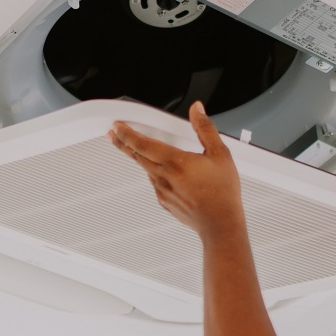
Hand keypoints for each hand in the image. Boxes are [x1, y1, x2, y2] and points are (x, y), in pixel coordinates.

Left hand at [108, 101, 243, 236]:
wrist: (220, 224)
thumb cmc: (221, 194)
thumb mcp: (220, 154)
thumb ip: (205, 129)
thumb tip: (197, 111)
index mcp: (175, 162)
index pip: (142, 144)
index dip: (126, 133)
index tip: (117, 127)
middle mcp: (164, 177)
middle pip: (136, 156)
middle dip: (123, 143)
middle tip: (114, 135)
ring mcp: (162, 191)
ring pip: (145, 169)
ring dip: (138, 157)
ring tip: (135, 150)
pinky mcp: (165, 202)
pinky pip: (154, 183)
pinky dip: (152, 173)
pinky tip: (160, 172)